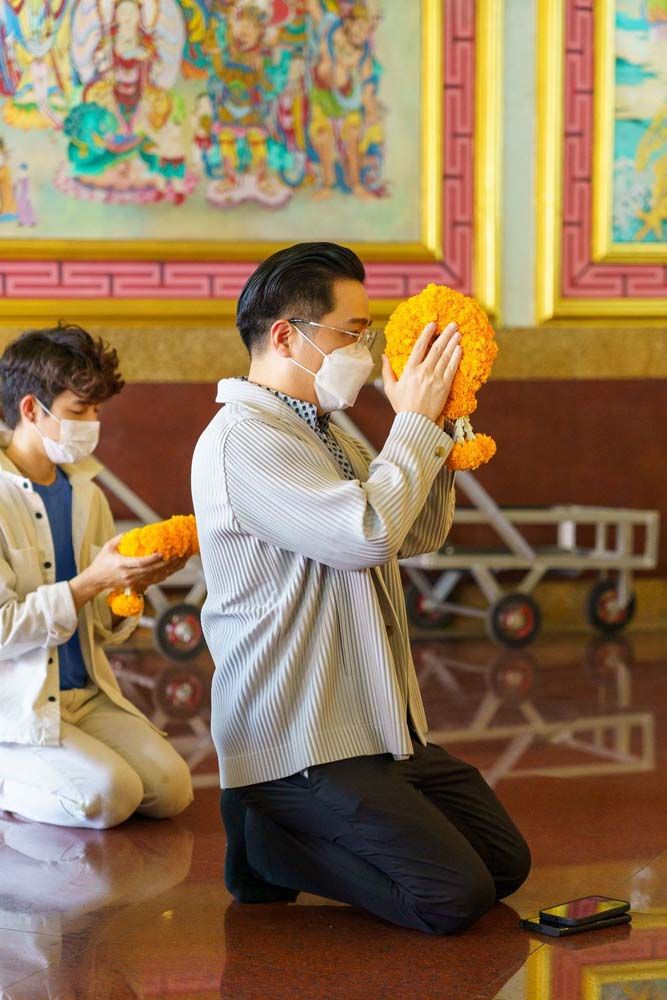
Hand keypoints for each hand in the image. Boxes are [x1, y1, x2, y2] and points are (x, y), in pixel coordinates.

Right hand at [69, 536, 184, 611]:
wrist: (96, 581)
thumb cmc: (101, 563)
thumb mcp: (108, 547)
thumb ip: (119, 539)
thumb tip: (133, 532)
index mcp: (122, 565)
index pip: (140, 563)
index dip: (152, 559)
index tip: (162, 552)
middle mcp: (129, 575)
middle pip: (151, 570)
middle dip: (166, 563)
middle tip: (178, 554)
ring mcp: (133, 582)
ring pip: (155, 576)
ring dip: (169, 569)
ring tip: (180, 560)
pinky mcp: (136, 585)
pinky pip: (153, 580)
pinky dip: (164, 575)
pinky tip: (172, 568)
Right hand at [382, 321, 461, 424]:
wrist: (416, 421)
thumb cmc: (402, 406)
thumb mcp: (391, 388)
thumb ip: (387, 371)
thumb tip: (384, 356)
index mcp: (410, 371)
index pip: (419, 347)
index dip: (427, 334)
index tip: (433, 324)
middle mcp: (424, 372)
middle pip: (436, 349)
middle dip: (446, 335)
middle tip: (453, 324)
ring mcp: (435, 379)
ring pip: (446, 356)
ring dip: (453, 343)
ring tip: (458, 333)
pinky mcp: (445, 386)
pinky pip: (452, 369)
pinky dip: (456, 358)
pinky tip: (459, 349)